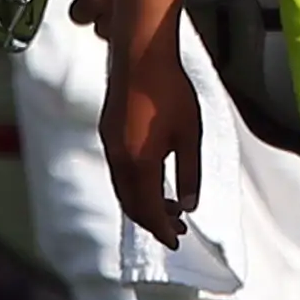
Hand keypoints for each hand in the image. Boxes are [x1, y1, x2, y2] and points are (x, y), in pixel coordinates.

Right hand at [103, 33, 200, 245]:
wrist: (140, 58)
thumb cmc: (170, 92)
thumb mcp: (190, 136)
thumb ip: (189, 173)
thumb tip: (188, 204)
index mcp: (137, 163)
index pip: (147, 209)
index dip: (161, 228)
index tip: (176, 241)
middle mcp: (118, 159)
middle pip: (131, 202)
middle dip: (152, 220)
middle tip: (175, 230)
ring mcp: (110, 145)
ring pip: (123, 187)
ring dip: (144, 202)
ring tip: (171, 207)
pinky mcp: (109, 133)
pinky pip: (120, 171)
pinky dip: (135, 185)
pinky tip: (154, 180)